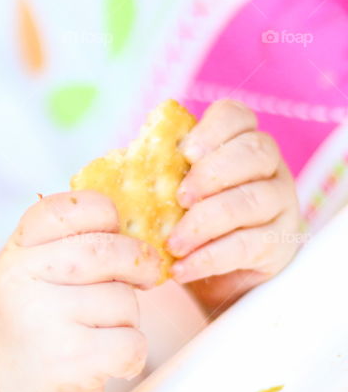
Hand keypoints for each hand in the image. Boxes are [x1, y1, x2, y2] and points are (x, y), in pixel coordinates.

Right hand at [0, 191, 160, 391]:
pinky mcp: (68, 361)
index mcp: (16, 252)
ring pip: (123, 300)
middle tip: (144, 278)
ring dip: (128, 319)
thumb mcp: (38, 273)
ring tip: (100, 333)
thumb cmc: (41, 322)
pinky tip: (107, 362)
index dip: (105, 214)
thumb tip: (143, 218)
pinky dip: (131, 355)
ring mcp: (42, 320)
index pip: (68, 209)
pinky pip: (131, 342)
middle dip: (138, 264)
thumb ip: (72, 242)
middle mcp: (20, 280)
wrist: (11, 390)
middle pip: (106, 251)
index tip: (114, 232)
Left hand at [166, 100, 301, 313]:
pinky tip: (182, 268)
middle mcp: (267, 167)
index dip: (214, 128)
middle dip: (212, 173)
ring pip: (252, 201)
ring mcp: (279, 204)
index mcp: (236, 142)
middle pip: (255, 152)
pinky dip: (210, 257)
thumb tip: (112, 166)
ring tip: (172, 243)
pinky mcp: (279, 244)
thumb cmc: (181, 220)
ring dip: (206, 222)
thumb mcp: (165, 192)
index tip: (185, 152)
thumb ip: (151, 173)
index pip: (238, 117)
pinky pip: (249, 245)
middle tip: (178, 198)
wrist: (209, 274)